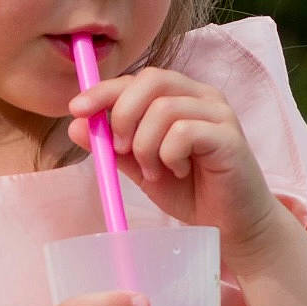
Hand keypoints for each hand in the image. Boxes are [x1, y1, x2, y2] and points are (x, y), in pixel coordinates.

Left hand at [67, 67, 283, 264]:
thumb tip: (75, 125)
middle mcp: (202, 96)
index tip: (76, 109)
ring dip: (146, 145)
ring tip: (155, 171)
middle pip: (151, 80)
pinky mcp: (229, 137)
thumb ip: (113, 145)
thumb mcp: (142, 167)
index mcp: (181, 96)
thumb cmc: (191, 192)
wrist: (231, 226)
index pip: (138, 79)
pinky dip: (168, 155)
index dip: (104, 90)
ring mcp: (218, 114)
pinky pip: (183, 132)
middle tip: (121, 149)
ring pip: (163, 109)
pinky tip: (179, 171)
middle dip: (123, 115)